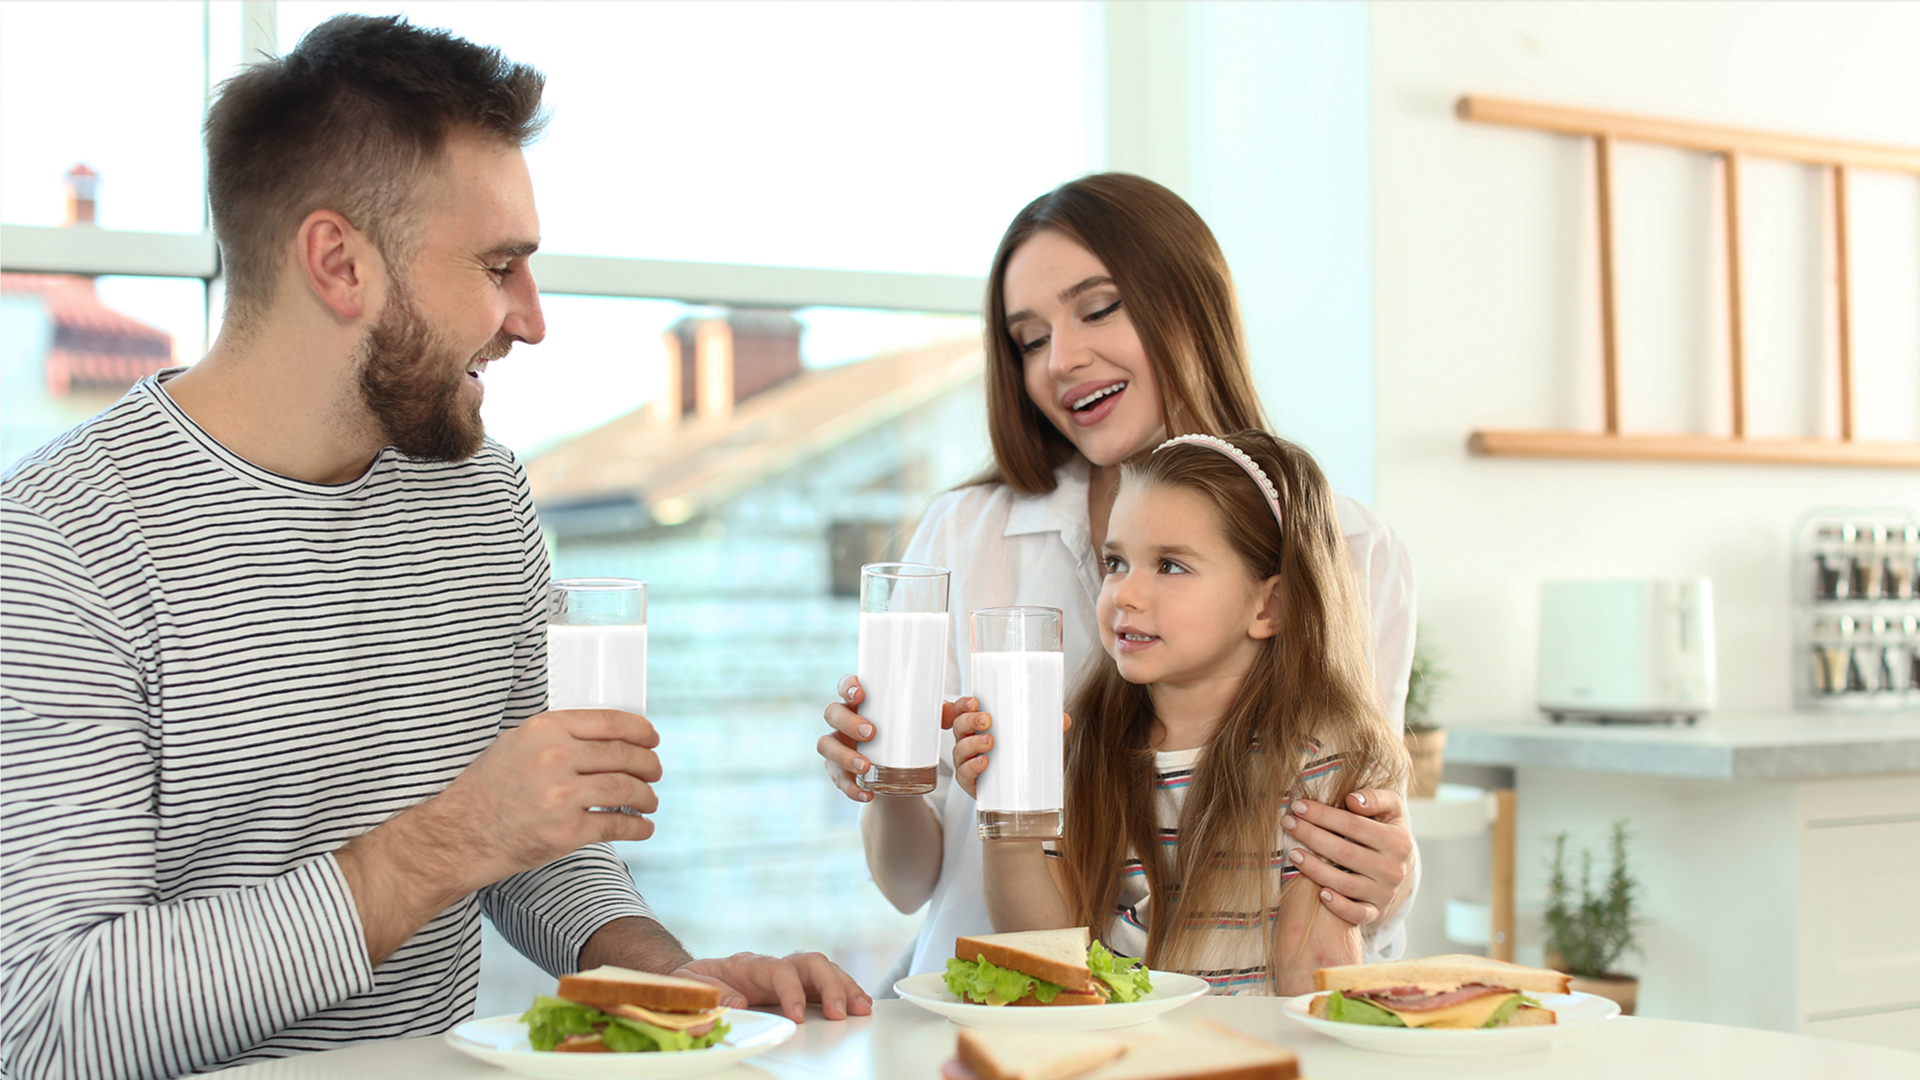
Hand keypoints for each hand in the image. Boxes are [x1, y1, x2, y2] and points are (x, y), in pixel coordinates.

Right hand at [335, 708, 662, 965]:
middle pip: (624, 756)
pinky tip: (643, 827)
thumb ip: (558, 736)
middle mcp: (556, 758)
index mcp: (546, 730)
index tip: (652, 739)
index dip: (640, 731)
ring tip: (650, 801)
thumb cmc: (488, 788)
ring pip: (625, 790)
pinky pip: (616, 825)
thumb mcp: (516, 744)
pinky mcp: (567, 832)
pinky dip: (637, 827)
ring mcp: (562, 796)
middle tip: (655, 772)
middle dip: (648, 765)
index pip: (611, 722)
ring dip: (646, 796)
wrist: (459, 835)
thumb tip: (607, 736)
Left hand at [675, 951, 872, 1022]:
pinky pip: (826, 984)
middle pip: (811, 963)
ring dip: (845, 987)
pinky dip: (845, 992)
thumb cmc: (695, 982)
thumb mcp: (688, 985)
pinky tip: (858, 1004)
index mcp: (749, 965)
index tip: (796, 1016)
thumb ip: (707, 993)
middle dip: (830, 986)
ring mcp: (788, 975)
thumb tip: (736, 1004)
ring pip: (824, 970)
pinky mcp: (797, 987)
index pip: (778, 970)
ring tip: (861, 1008)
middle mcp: (774, 965)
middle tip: (839, 1013)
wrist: (696, 978)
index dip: (791, 991)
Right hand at [818, 675, 971, 802]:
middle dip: (849, 722)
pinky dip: (849, 787)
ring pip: (826, 746)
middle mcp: (843, 720)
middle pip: (833, 713)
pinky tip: (866, 794)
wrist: (895, 770)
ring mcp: (837, 745)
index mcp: (861, 701)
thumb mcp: (924, 723)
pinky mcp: (837, 771)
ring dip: (844, 755)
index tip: (861, 693)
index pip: (846, 685)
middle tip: (872, 732)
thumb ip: (944, 714)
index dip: (848, 686)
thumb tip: (970, 705)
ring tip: (866, 765)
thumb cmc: (906, 734)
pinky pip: (836, 779)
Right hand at [952, 709, 1069, 799]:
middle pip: (960, 726)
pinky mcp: (970, 782)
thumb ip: (1047, 729)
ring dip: (972, 743)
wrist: (1019, 794)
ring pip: (959, 749)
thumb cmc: (1019, 760)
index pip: (963, 711)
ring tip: (990, 741)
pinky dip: (971, 767)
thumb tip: (1064, 719)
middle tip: (987, 720)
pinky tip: (983, 762)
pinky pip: (963, 774)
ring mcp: (967, 762)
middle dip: (970, 720)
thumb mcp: (1033, 741)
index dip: (964, 704)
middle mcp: (969, 742)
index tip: (975, 701)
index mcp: (979, 727)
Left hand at [1281, 788, 1412, 927]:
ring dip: (1315, 869)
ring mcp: (1385, 893)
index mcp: (1398, 841)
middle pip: (1345, 853)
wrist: (1401, 868)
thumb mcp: (1391, 810)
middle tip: (1288, 824)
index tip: (1298, 806)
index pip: (1354, 825)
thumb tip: (1352, 800)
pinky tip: (1319, 893)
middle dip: (1312, 836)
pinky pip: (1357, 914)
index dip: (1323, 815)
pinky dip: (1338, 905)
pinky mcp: (1376, 912)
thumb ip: (1376, 799)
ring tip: (1293, 853)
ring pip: (1346, 883)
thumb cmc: (1386, 831)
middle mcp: (1394, 869)